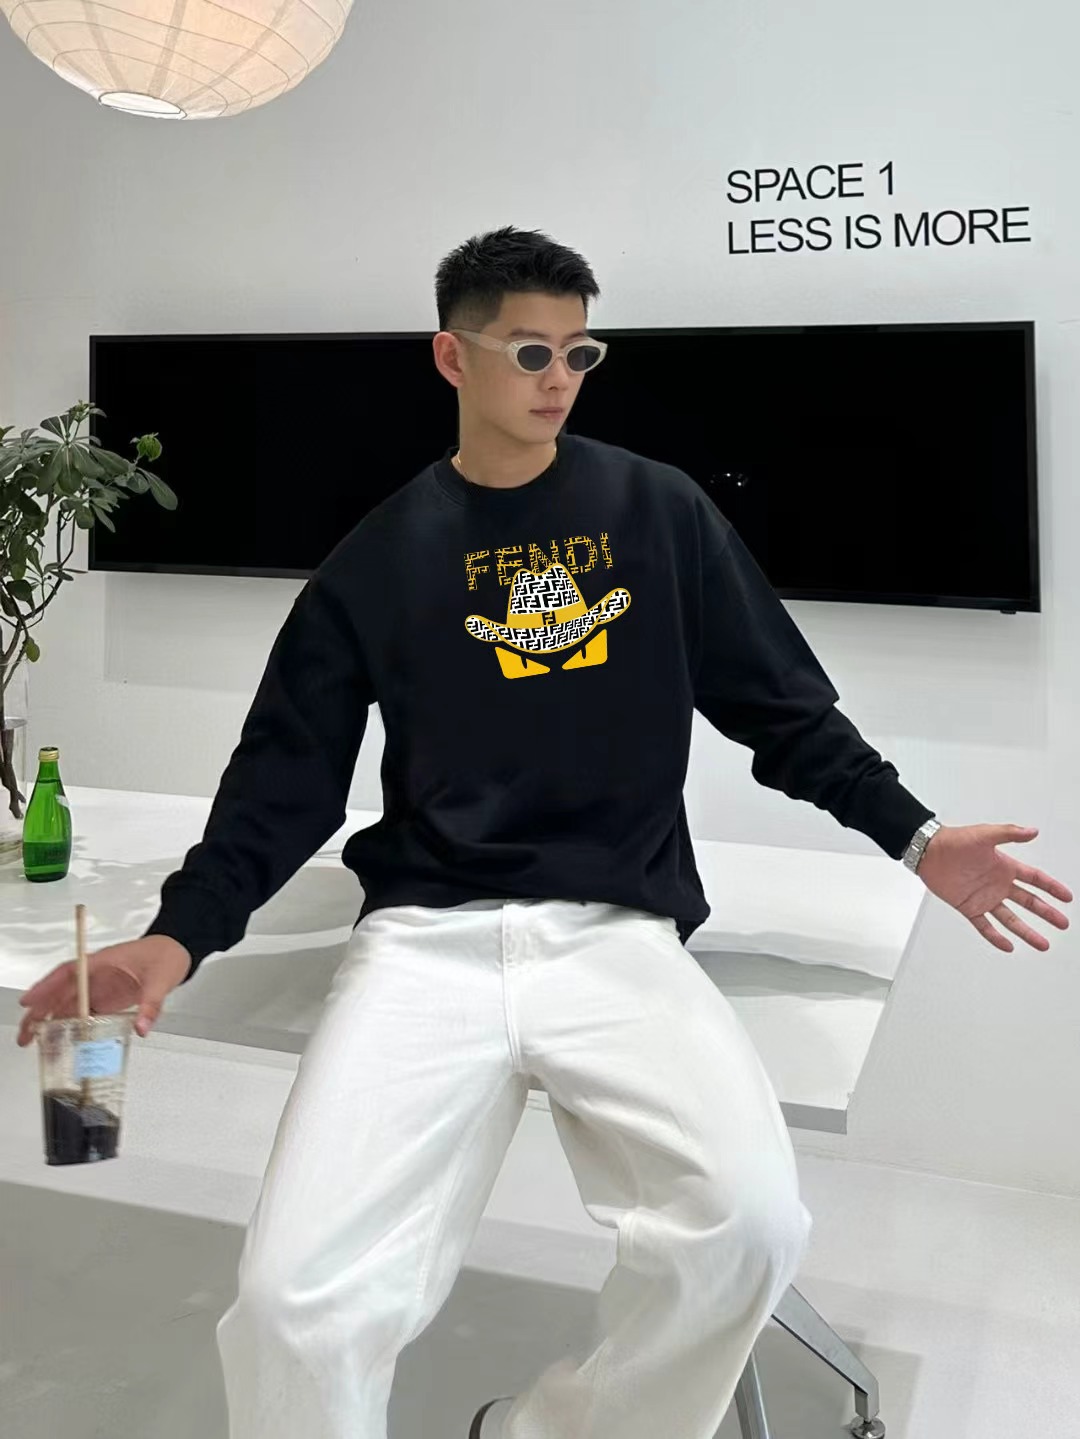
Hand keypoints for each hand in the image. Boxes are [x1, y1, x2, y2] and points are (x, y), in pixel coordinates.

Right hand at [15, 935, 192, 1046]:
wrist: (178, 951)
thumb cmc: (166, 955)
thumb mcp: (161, 979)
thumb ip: (151, 1004)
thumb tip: (142, 1028)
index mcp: (102, 963)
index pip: (67, 974)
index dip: (46, 987)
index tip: (29, 1002)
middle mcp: (96, 976)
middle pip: (61, 993)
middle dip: (40, 1013)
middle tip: (25, 1035)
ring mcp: (100, 988)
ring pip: (68, 1005)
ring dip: (52, 1023)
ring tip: (36, 1044)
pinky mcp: (107, 999)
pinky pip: (84, 1013)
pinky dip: (72, 1027)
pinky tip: (64, 1042)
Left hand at [917, 824, 1072, 951]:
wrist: (928, 852)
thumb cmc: (954, 840)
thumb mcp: (985, 834)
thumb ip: (1010, 834)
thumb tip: (1033, 831)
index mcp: (1005, 867)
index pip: (1035, 879)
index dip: (1051, 887)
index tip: (1067, 897)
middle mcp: (998, 884)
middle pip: (1029, 902)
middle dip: (1047, 913)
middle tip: (1063, 923)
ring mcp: (985, 898)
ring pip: (1011, 919)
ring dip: (1027, 931)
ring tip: (1043, 943)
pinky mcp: (969, 907)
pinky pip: (985, 926)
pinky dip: (996, 937)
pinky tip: (1008, 946)